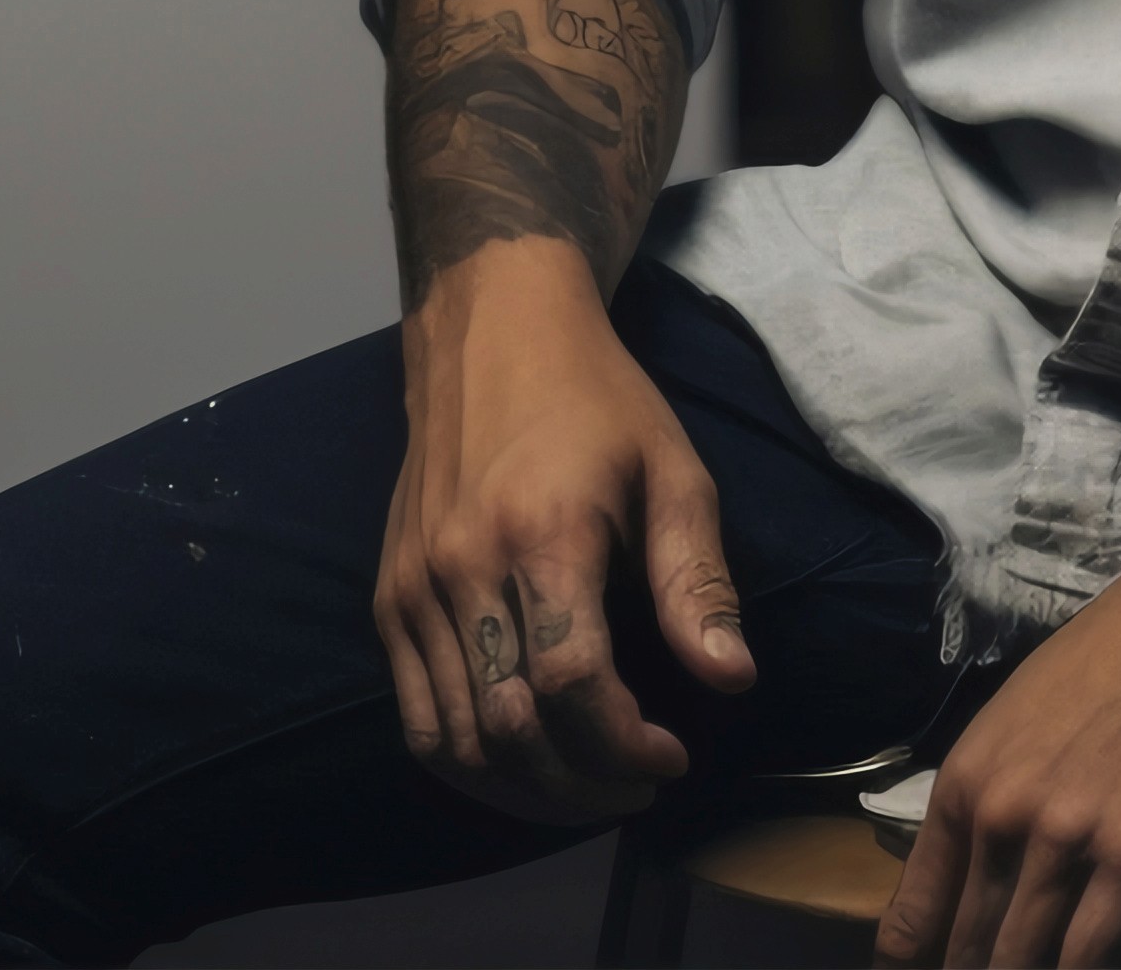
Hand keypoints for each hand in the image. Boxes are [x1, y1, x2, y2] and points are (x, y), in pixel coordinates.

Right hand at [372, 242, 756, 821]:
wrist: (490, 329)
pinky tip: (522, 766)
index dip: (625, 745)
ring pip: (455, 741)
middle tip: (637, 785)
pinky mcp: (388, 599)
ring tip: (588, 786)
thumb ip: (695, 581)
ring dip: (526, 790)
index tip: (672, 755)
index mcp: (542, 534)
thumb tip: (732, 680)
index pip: (570, 683)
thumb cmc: (596, 399)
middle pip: (510, 728)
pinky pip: (414, 718)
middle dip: (582, 784)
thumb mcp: (671, 471)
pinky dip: (467, 765)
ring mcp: (413, 588)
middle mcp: (462, 569)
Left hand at [875, 508, 1120, 964]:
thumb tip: (984, 871)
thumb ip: (995, 795)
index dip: (920, 965)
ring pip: (1026, 964)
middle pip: (970, 953)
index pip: (913, 919)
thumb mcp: (1024, 713)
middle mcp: (1004, 818)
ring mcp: (1072, 842)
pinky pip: (1097, 958)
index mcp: (966, 780)